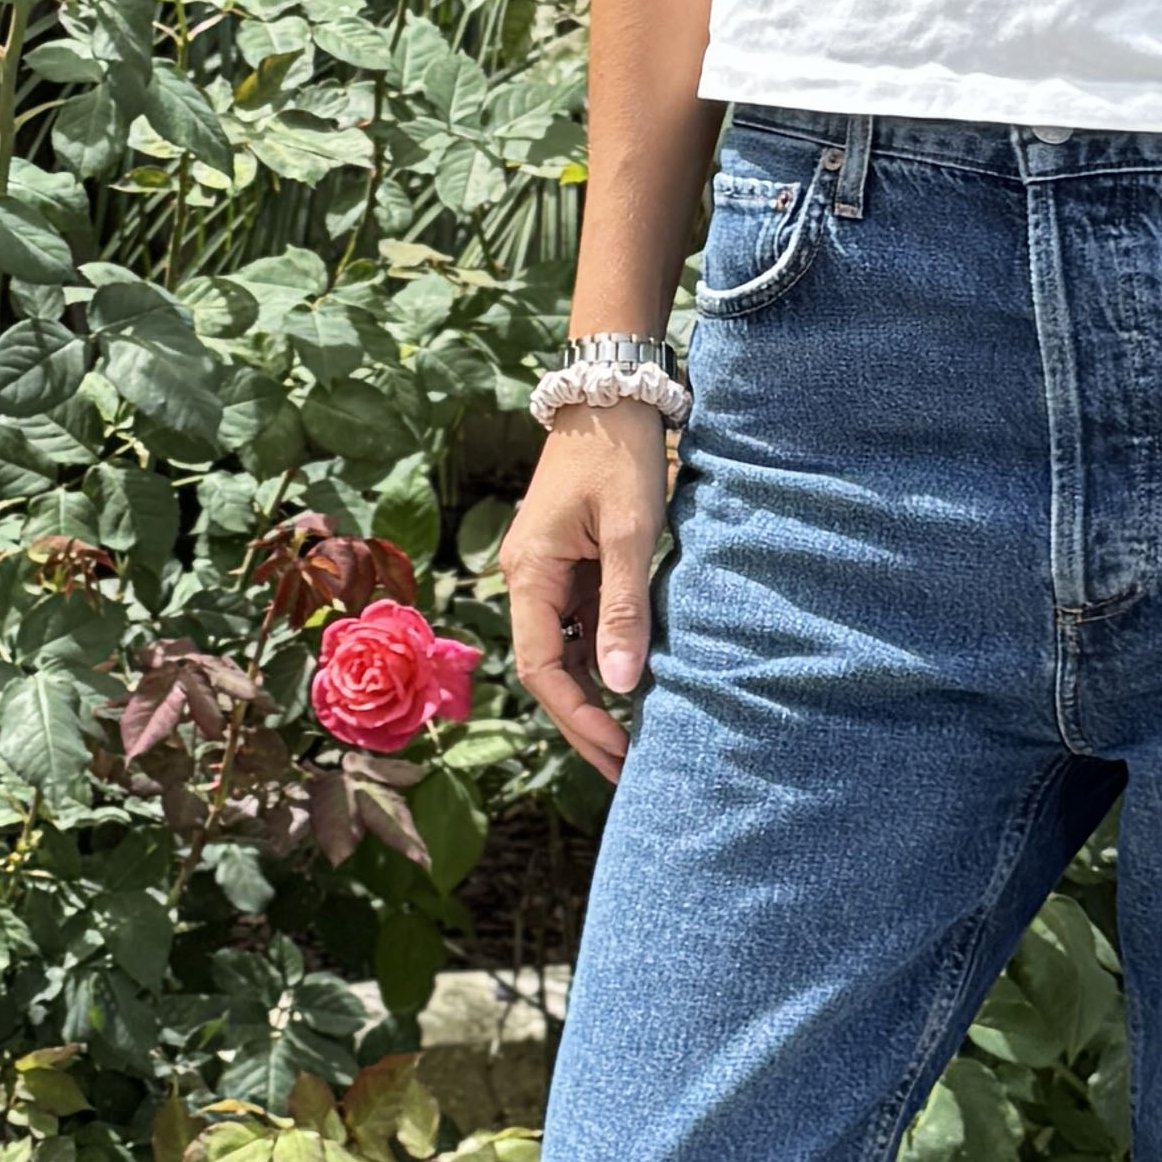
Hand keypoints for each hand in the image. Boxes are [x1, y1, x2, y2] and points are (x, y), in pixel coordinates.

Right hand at [499, 405, 672, 782]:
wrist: (612, 393)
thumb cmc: (620, 454)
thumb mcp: (633, 531)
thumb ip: (625, 608)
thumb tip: (621, 685)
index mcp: (530, 574)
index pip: (540, 668)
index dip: (576, 717)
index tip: (616, 751)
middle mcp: (527, 579)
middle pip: (546, 670)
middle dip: (582, 722)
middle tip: (624, 768)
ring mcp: (547, 573)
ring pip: (561, 651)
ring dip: (591, 697)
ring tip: (631, 741)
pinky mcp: (570, 564)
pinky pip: (578, 625)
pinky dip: (600, 660)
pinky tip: (633, 687)